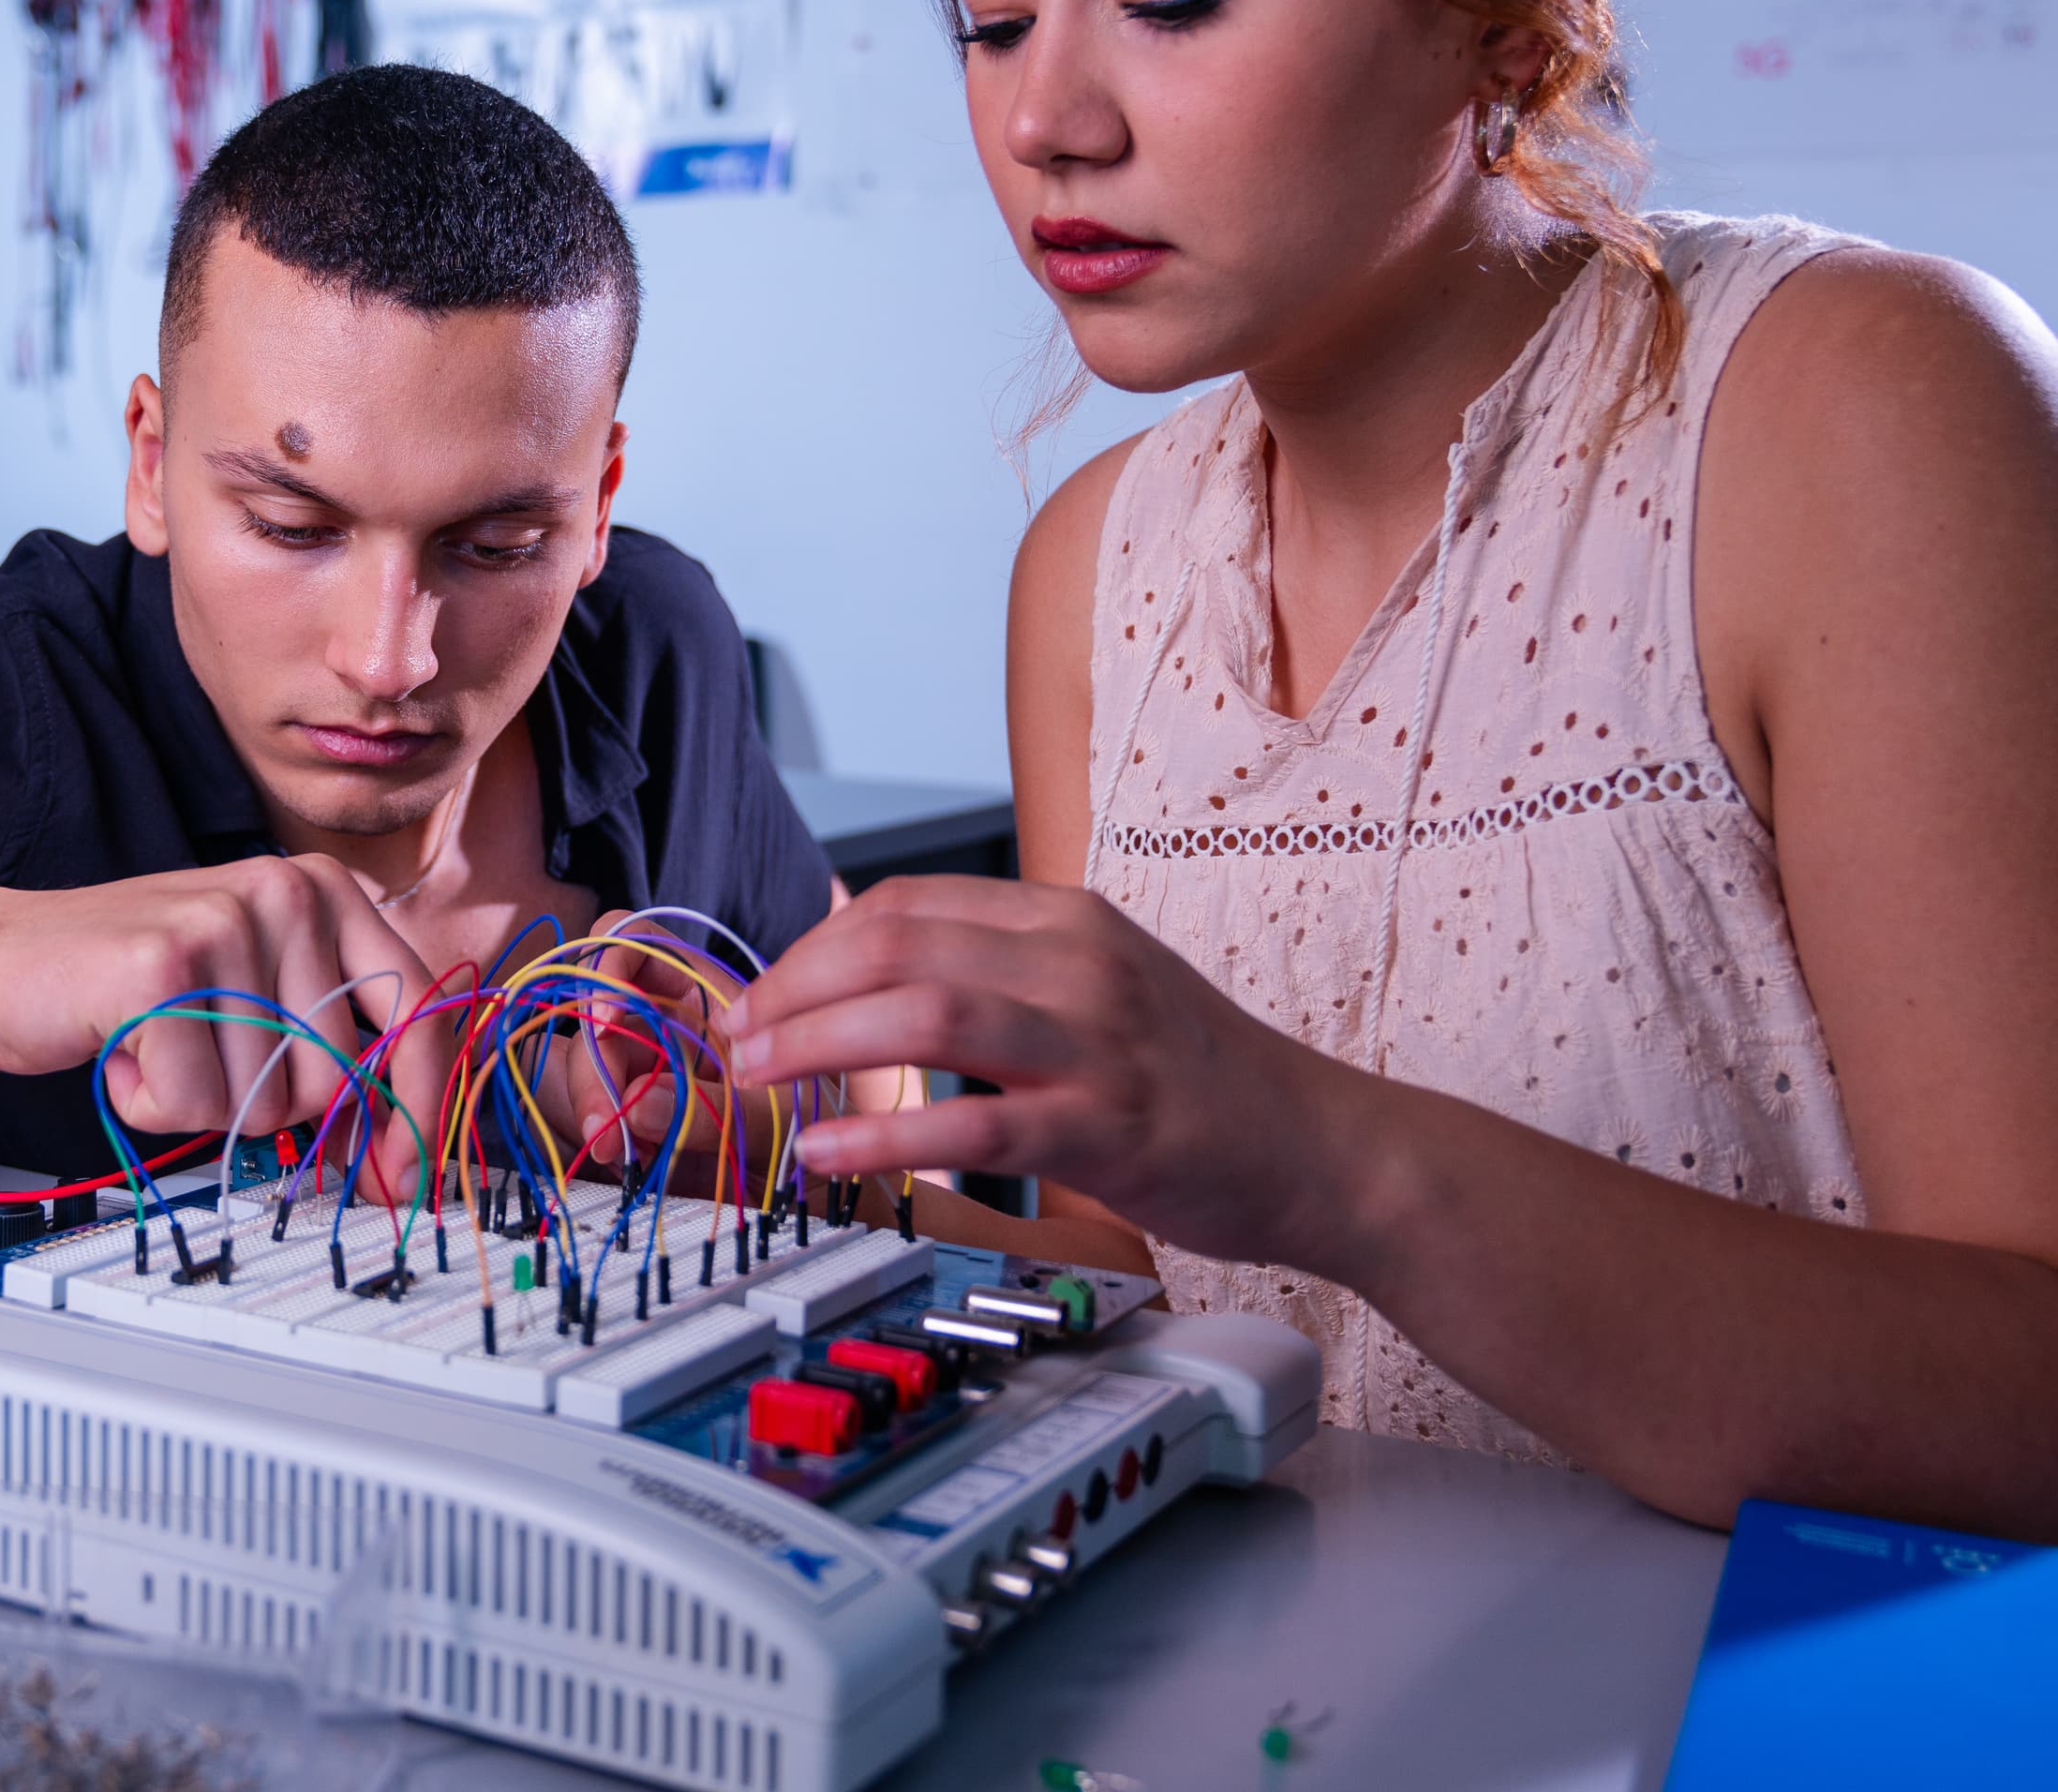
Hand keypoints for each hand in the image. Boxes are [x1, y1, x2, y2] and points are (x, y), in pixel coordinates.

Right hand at [0, 857, 453, 1180]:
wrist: (0, 964)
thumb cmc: (132, 990)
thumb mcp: (252, 997)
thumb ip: (330, 1046)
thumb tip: (404, 1146)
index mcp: (325, 891)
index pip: (420, 1012)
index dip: (424, 1106)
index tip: (412, 1173)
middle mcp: (286, 891)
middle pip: (335, 1078)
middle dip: (267, 1104)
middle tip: (202, 1062)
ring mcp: (225, 922)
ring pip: (266, 1099)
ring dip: (202, 1103)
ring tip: (156, 1044)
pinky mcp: (164, 967)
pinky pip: (196, 1103)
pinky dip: (152, 1104)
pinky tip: (123, 1049)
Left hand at [725, 874, 1358, 1264]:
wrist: (1321, 1145)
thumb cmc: (1198, 1078)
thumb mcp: (1096, 989)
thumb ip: (997, 976)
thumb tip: (866, 985)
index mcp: (1064, 919)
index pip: (907, 905)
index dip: (813, 947)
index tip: (761, 997)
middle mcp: (1078, 961)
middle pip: (899, 944)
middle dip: (795, 989)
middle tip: (736, 1040)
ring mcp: (1096, 1042)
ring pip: (927, 1012)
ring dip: (822, 1044)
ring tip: (760, 1082)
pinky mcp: (1109, 1128)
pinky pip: (976, 1123)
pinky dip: (887, 1134)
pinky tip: (834, 1154)